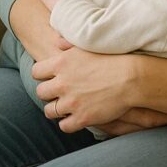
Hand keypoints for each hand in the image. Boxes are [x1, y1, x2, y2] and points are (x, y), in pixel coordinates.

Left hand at [33, 48, 166, 132]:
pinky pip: (64, 126)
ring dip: (56, 109)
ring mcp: (71, 102)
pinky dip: (68, 123)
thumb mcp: (86, 45)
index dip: (42, 75)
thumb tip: (55, 41)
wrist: (131, 78)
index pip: (35, 72)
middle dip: (48, 93)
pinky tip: (75, 118)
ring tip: (65, 106)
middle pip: (40, 92)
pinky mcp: (82, 118)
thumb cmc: (111, 57)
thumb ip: (67, 43)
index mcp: (60, 64)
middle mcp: (62, 83)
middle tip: (58, 93)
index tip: (50, 77)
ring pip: (50, 111)